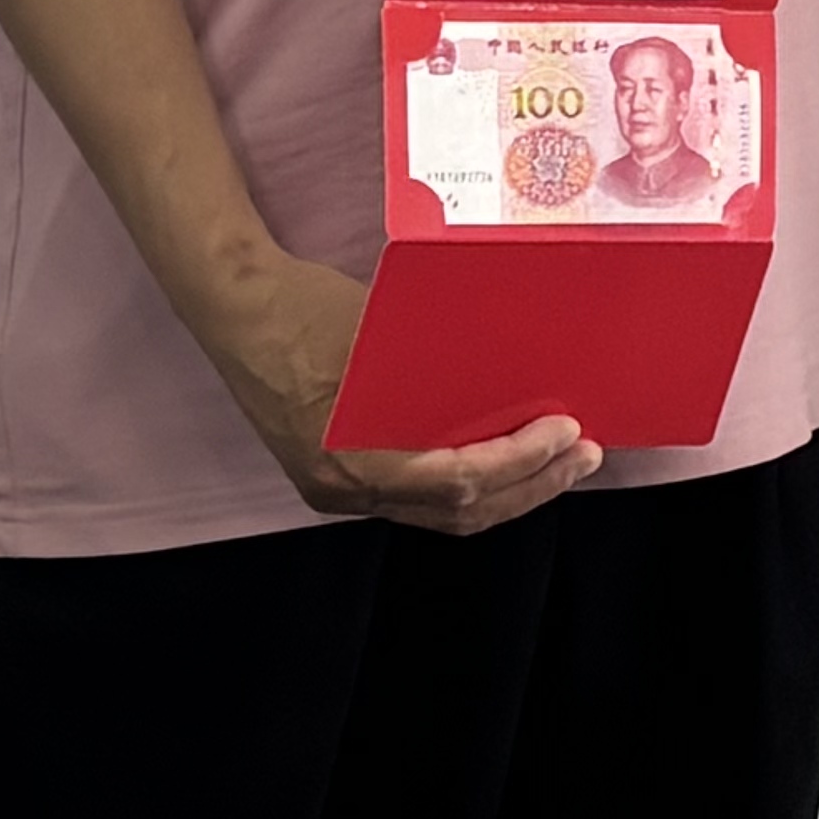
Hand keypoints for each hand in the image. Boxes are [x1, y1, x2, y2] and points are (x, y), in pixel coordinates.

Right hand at [202, 250, 601, 537]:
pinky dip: (464, 479)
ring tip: (558, 459)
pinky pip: (413, 493)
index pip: (459, 483)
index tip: (568, 432)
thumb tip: (519, 380)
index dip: (522, 463)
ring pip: (438, 511)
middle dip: (530, 486)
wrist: (235, 305)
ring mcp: (336, 488)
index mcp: (356, 460)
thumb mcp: (387, 331)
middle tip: (583, 455)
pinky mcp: (334, 474)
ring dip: (504, 488)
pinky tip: (500, 454)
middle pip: (457, 512)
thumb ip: (444, 369)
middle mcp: (345, 489)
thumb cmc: (308, 307)